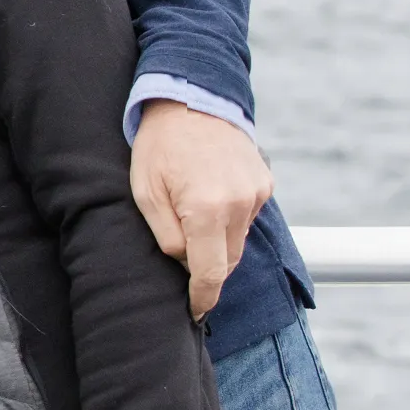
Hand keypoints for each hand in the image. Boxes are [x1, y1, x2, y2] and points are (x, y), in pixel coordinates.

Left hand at [130, 101, 271, 318]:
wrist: (191, 96)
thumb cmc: (159, 145)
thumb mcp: (146, 192)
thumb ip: (167, 237)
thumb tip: (185, 266)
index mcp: (207, 209)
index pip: (210, 274)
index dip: (201, 299)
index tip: (195, 312)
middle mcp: (239, 204)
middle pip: (227, 261)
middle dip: (207, 270)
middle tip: (184, 265)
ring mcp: (256, 193)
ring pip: (238, 241)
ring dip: (218, 244)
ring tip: (192, 219)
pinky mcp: (264, 183)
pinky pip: (247, 218)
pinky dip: (230, 221)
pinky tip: (208, 199)